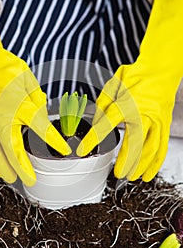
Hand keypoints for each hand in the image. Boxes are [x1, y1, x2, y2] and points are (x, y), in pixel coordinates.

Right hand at [0, 0, 70, 185]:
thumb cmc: (3, 68)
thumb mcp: (27, 78)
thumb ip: (37, 98)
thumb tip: (44, 113)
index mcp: (19, 103)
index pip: (40, 127)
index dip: (54, 140)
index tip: (64, 149)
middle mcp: (3, 115)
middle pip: (11, 146)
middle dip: (21, 166)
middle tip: (30, 179)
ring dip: (3, 166)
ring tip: (12, 178)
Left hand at [77, 0, 182, 181]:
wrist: (161, 70)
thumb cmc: (135, 77)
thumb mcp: (113, 86)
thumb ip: (103, 106)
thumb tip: (96, 124)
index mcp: (126, 103)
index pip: (106, 124)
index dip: (92, 139)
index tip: (82, 150)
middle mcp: (142, 114)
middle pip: (133, 142)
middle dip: (125, 161)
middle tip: (117, 174)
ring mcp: (156, 121)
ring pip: (150, 148)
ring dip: (141, 165)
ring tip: (131, 177)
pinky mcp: (164, 125)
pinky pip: (162, 147)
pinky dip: (155, 163)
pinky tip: (148, 173)